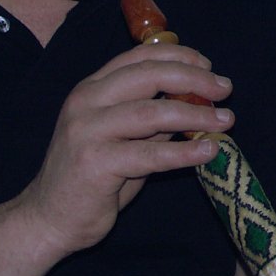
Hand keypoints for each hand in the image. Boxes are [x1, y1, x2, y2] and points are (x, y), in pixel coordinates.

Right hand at [16, 42, 234, 257]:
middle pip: (148, 76)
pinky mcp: (94, 163)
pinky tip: (208, 150)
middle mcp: (85, 102)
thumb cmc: (93, 177)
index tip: (209, 65)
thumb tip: (198, 101)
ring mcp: (87, 131)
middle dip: (193, 78)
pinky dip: (183, 152)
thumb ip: (152, 118)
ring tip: (225, 120)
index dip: (178, 56)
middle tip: (225, 89)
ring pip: (152, 113)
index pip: (138, 58)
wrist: (49, 219)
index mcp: (91, 89)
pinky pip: (150, 154)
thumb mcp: (124, 138)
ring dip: (195, 114)